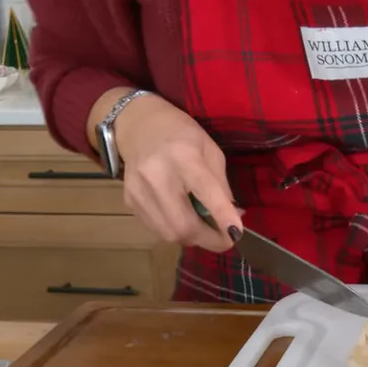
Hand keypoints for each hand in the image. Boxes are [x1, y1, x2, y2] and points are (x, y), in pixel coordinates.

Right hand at [114, 93, 240, 251]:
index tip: (237, 234)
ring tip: (204, 228)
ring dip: (193, 238)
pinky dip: (175, 231)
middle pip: (183, 225)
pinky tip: (182, 218)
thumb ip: (221, 185)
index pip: (205, 192)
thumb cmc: (181, 135)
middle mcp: (157, 174)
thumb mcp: (209, 150)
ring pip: (169, 233)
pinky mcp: (130, 201)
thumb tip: (233, 217)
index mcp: (183, 155)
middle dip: (209, 240)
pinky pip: (157, 229)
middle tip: (225, 240)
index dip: (223, 216)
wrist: (138, 126)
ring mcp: (139, 190)